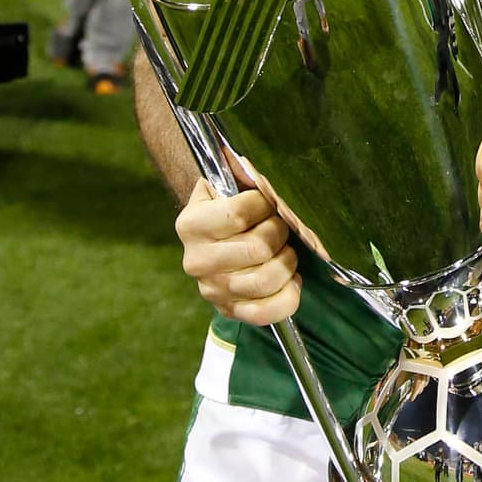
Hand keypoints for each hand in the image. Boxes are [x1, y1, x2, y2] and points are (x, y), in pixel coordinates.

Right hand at [176, 177, 300, 324]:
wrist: (211, 238)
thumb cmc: (226, 206)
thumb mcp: (226, 184)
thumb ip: (240, 174)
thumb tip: (256, 168)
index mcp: (191, 225)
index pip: (238, 213)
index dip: (263, 204)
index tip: (266, 203)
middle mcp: (196, 261)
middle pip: (258, 248)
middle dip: (279, 233)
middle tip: (278, 227)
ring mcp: (212, 290)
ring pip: (266, 280)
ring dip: (287, 262)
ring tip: (284, 251)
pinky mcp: (229, 310)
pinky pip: (265, 313)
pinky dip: (288, 297)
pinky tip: (290, 280)